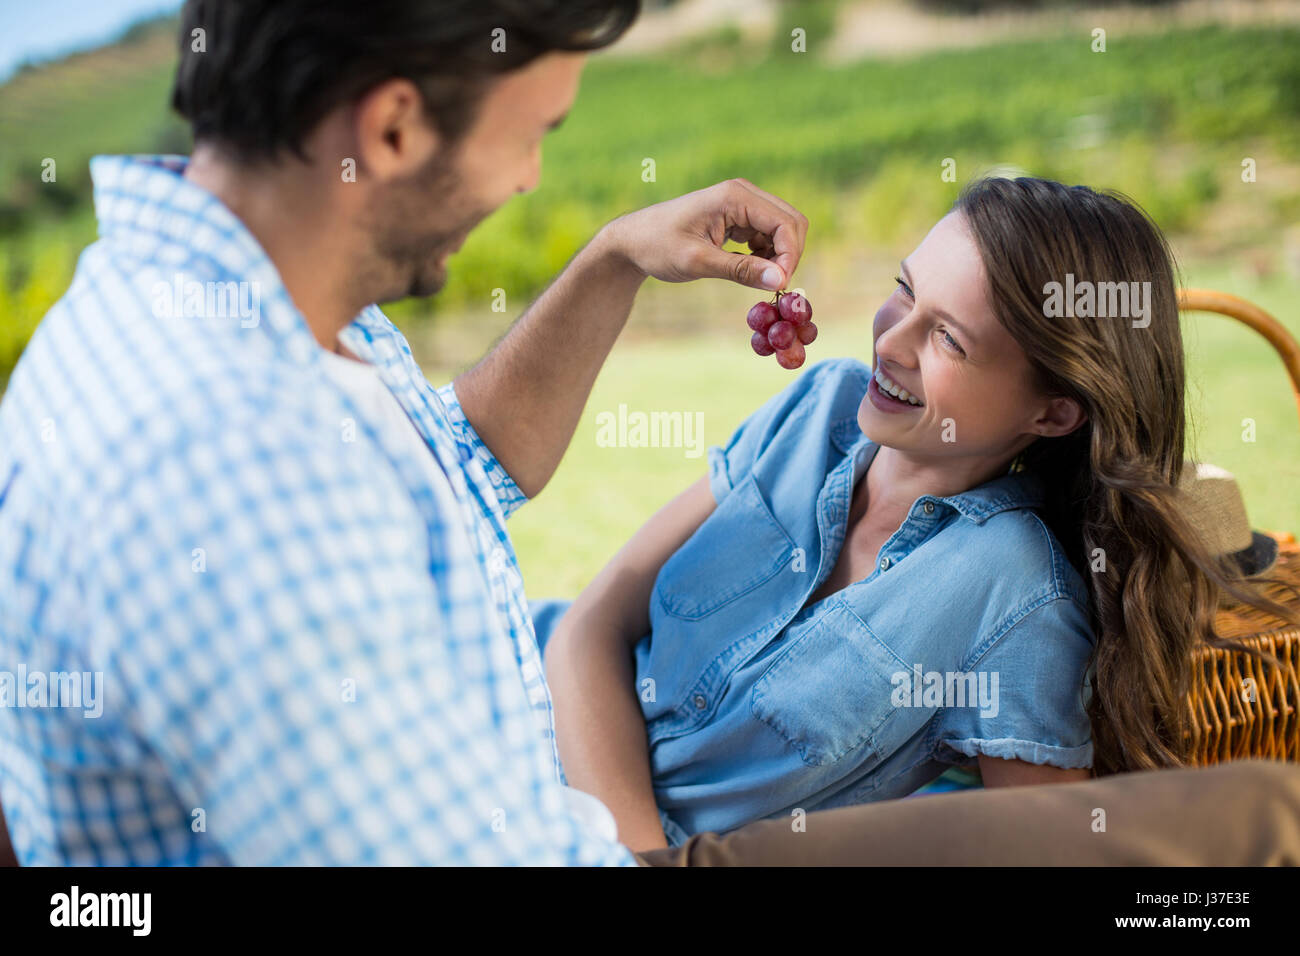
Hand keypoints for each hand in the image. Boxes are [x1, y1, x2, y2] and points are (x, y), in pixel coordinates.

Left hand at [602, 178, 808, 291]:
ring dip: (778, 257)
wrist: (633, 241)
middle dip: (789, 255)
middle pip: (792, 222)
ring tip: (755, 279)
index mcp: (735, 196)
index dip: (790, 256)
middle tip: (774, 285)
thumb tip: (780, 281)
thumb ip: (740, 270)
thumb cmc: (658, 247)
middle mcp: (743, 194)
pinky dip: (767, 256)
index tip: (780, 285)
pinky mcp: (739, 217)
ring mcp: (742, 204)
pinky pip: (768, 236)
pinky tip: (748, 270)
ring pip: (783, 230)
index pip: (785, 223)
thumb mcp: (698, 262)